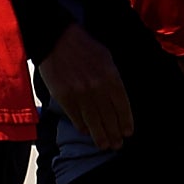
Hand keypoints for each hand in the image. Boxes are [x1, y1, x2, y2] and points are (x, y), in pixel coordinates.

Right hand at [39, 23, 133, 149]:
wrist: (55, 38)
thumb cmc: (83, 45)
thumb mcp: (106, 57)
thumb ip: (112, 78)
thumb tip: (117, 99)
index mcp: (110, 76)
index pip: (122, 105)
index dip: (126, 121)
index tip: (128, 132)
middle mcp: (97, 87)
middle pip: (109, 117)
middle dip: (115, 133)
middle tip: (117, 144)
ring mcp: (80, 94)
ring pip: (94, 122)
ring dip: (100, 136)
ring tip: (105, 145)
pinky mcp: (64, 98)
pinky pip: (76, 118)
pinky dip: (83, 127)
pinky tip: (87, 132)